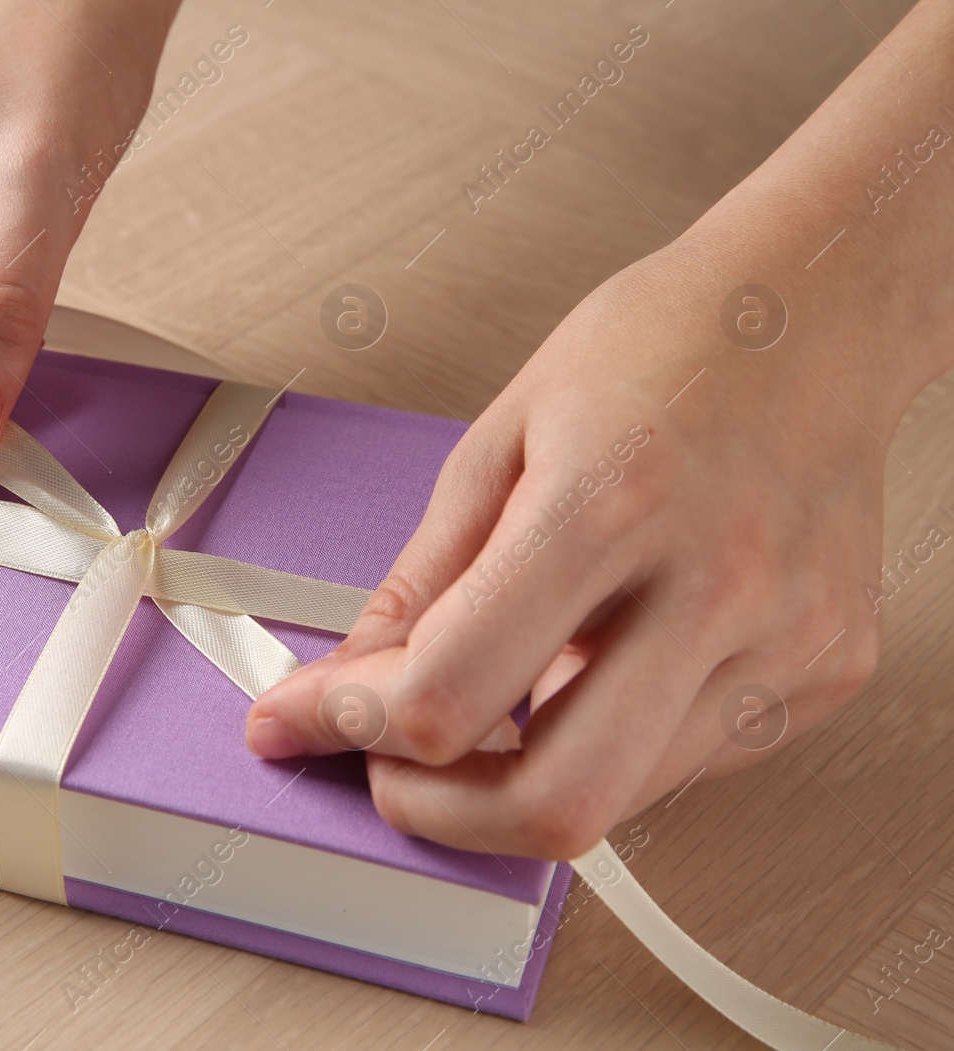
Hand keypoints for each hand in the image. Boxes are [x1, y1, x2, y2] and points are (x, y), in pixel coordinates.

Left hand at [246, 243, 894, 859]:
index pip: (450, 689)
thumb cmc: (661, 345)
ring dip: (523, 775)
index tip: (300, 723)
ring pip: (621, 802)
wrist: (816, 309)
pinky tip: (601, 663)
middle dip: (442, 813)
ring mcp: (786, 642)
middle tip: (392, 765)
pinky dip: (608, 742)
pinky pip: (682, 765)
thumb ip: (420, 578)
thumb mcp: (501, 438)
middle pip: (555, 804)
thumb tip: (351, 679)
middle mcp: (714, 587)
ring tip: (506, 681)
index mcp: (609, 505)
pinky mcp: (823, 673)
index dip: (348, 726)